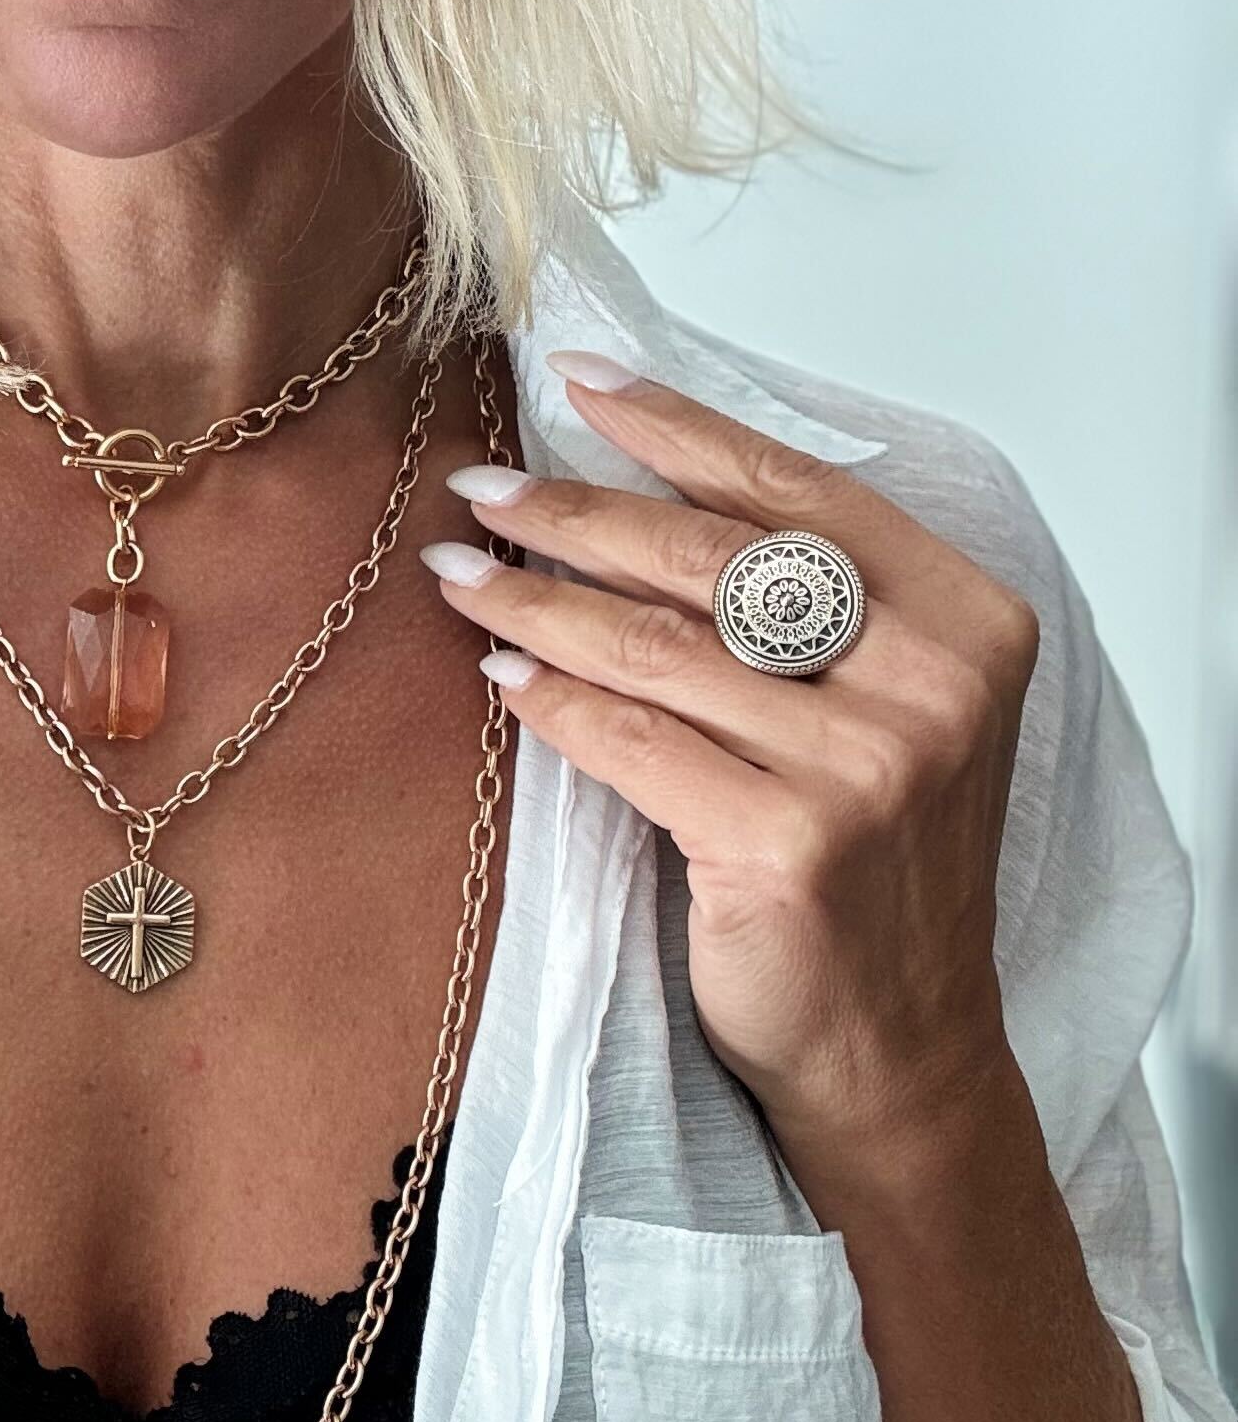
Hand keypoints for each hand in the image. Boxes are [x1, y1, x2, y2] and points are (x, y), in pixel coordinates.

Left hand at [422, 350, 1043, 1177]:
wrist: (897, 1040)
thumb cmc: (869, 856)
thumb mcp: (877, 702)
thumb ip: (797, 601)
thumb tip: (631, 481)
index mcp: (965, 619)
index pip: (793, 489)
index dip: (675, 425)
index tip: (577, 380)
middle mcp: (930, 684)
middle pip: (707, 558)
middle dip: (573, 512)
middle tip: (478, 486)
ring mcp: (865, 768)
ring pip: (653, 646)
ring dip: (533, 600)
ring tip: (456, 571)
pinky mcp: (789, 846)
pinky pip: (631, 742)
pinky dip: (552, 702)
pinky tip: (500, 673)